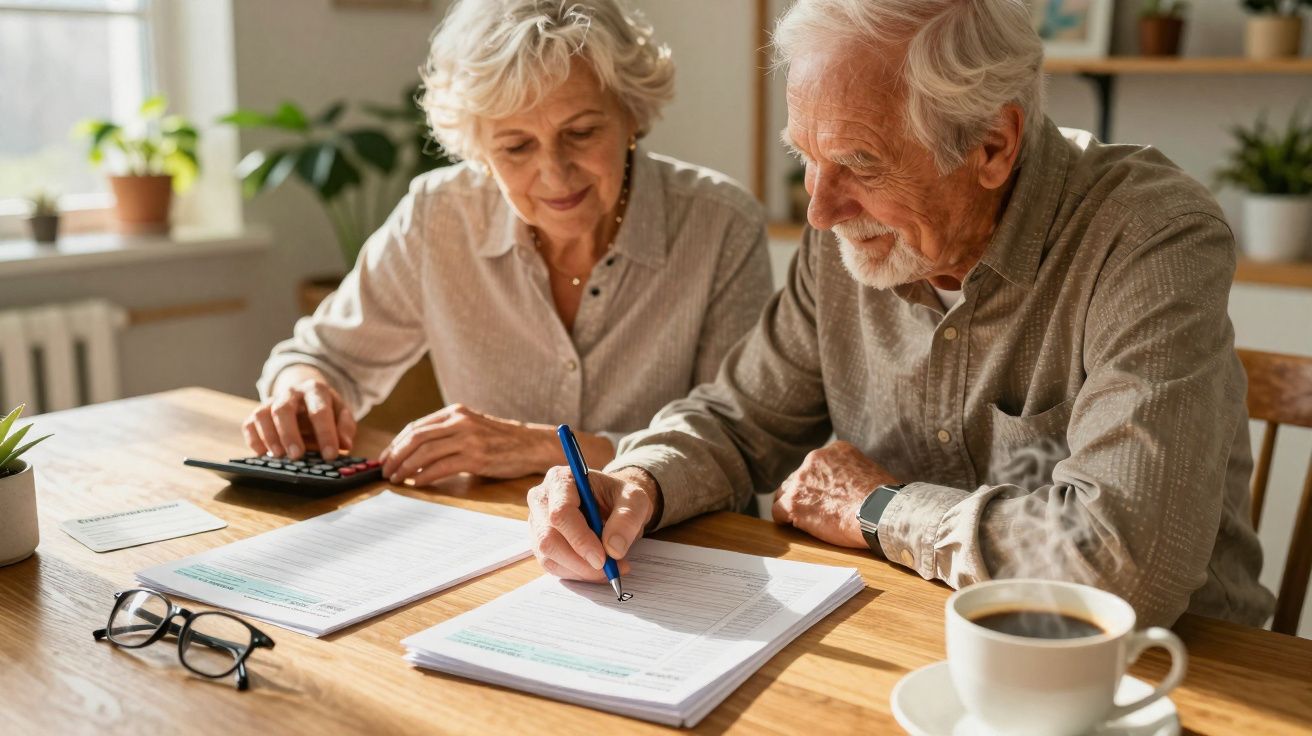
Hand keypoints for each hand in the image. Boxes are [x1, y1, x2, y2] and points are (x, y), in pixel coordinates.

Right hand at [244, 372, 355, 459]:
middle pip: (283, 409)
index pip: (320, 411)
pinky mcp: (257, 413)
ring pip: (262, 415)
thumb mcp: (341, 413)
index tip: (330, 455)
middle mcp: (290, 393)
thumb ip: (345, 427)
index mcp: (315, 390)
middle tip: (297, 455)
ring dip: (269, 437)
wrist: (304, 394)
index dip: (325, 434)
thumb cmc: (325, 409)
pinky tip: (263, 454)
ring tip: (279, 456)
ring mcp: (271, 402)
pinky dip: (254, 440)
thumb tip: (345, 444)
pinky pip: (249, 424)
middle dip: (289, 433)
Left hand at [380, 404, 555, 484]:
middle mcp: (460, 421)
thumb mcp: (472, 427)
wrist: (531, 445)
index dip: (395, 444)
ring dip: (406, 468)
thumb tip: (414, 451)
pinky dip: (425, 476)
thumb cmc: (501, 440)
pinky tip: (417, 483)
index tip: (384, 459)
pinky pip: (442, 467)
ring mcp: (468, 438)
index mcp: (455, 412)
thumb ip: (447, 433)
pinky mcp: (477, 457)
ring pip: (425, 452)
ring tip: (397, 480)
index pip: (415, 427)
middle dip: (395, 456)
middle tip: (385, 472)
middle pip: (416, 438)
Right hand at [526, 466, 661, 581]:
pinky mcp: (539, 543)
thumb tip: (613, 549)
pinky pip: (552, 566)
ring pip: (548, 557)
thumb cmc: (619, 497)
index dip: (580, 539)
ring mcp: (537, 522)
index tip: (602, 558)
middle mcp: (542, 499)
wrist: (612, 504)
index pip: (560, 513)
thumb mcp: (635, 500)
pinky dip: (576, 573)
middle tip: (610, 569)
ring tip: (609, 567)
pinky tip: (596, 568)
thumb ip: (627, 519)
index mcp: (561, 480)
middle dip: (580, 561)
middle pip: (548, 538)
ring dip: (580, 570)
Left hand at [772, 440, 896, 547]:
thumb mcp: (870, 471)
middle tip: (818, 510)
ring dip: (795, 505)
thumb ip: (852, 473)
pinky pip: (778, 511)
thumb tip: (852, 487)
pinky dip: (785, 520)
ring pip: (785, 492)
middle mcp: (815, 459)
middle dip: (806, 493)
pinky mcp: (793, 502)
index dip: (821, 483)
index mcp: (836, 450)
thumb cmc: (884, 500)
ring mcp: (801, 480)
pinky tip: (796, 527)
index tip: (829, 496)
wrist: (880, 513)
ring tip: (808, 520)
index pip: (818, 465)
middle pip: (800, 477)